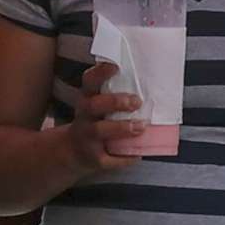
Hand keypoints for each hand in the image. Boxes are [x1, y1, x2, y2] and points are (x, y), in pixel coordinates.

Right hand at [62, 60, 143, 175]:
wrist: (73, 152)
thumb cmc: (95, 121)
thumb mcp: (97, 104)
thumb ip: (114, 93)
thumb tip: (151, 80)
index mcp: (87, 99)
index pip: (89, 81)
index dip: (100, 73)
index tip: (115, 66)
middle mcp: (84, 117)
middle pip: (93, 105)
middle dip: (114, 102)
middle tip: (136, 101)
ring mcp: (87, 138)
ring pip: (100, 131)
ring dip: (122, 128)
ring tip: (141, 126)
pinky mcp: (94, 158)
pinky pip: (109, 158)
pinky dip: (124, 158)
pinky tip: (137, 155)